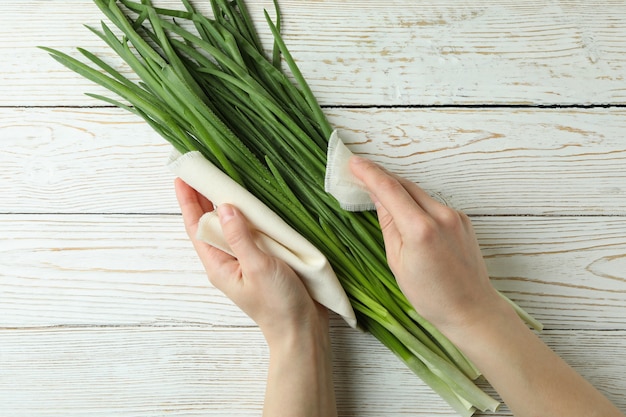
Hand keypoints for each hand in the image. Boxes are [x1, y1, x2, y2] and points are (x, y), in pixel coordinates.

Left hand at [174, 178, 326, 344]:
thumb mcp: (257, 267)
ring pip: (232, 227)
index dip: (188, 201)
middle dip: (204, 198)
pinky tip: (255, 204)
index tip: (182, 177)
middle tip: (201, 170)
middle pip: (211, 224)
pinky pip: (252, 233)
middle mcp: (229, 260)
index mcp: (219, 264)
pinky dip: (250, 216)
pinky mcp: (266, 260)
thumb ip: (240, 237)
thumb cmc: (277, 304)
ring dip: (227, 205)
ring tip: (224, 180)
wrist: (302, 329)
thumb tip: (225, 206)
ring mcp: (247, 260)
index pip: (196, 227)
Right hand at [349, 156, 504, 333]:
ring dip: (398, 190)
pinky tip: (405, 211)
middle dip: (381, 177)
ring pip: (419, 193)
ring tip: (379, 193)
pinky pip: (432, 203)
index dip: (369, 173)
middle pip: (405, 185)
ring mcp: (455, 216)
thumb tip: (378, 198)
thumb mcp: (397, 262)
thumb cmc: (430, 295)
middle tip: (360, 173)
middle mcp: (441, 217)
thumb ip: (388, 224)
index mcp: (420, 230)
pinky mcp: (462, 220)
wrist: (471, 309)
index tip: (353, 162)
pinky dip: (415, 202)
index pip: (390, 190)